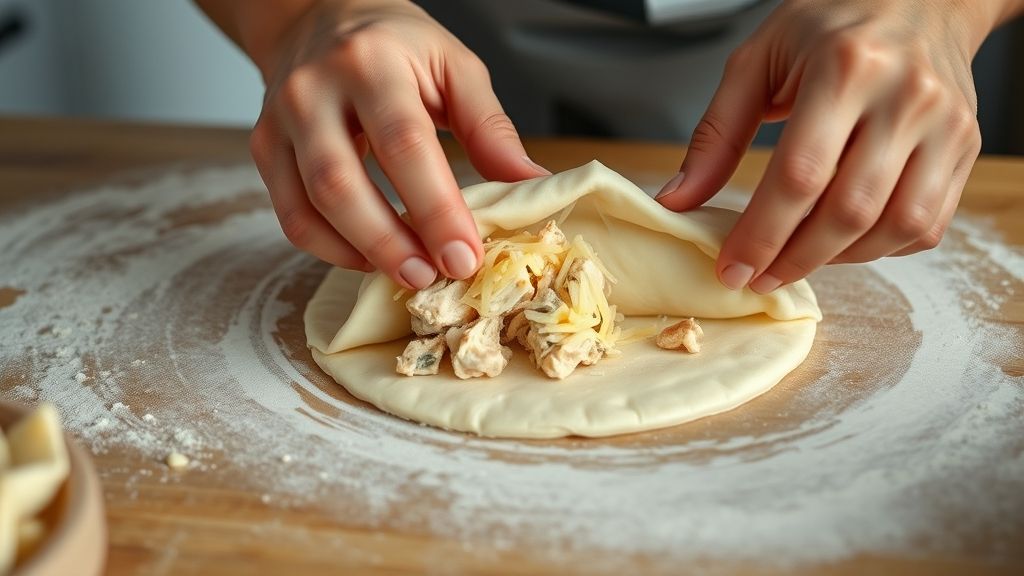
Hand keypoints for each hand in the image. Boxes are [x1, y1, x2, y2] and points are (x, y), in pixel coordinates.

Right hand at [248, 0, 548, 288]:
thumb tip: (531, 185)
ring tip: (409, 274)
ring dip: (361, 252)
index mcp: (371, 63)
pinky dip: (330, 248)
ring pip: (310, 207)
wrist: (318, 17)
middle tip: (434, 277)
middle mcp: (314, 91)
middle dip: (391, 242)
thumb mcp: (454, 67)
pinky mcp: (265, 148)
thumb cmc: (395, 45)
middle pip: (343, 184)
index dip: (435, 208)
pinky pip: (291, 216)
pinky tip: (368, 258)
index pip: (404, 145)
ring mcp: (281, 122)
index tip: (464, 256)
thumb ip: (490, 127)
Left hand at [657, 0, 987, 292]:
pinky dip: (881, 248)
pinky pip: (928, 224)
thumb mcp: (757, 60)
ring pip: (896, 226)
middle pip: (849, 210)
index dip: (761, 235)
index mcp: (846, 67)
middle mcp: (906, 96)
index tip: (732, 268)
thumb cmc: (831, 25)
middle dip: (795, 259)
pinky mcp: (966, 148)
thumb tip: (678, 201)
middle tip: (758, 278)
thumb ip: (716, 134)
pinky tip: (843, 241)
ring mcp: (946, 124)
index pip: (800, 175)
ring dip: (838, 260)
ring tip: (795, 260)